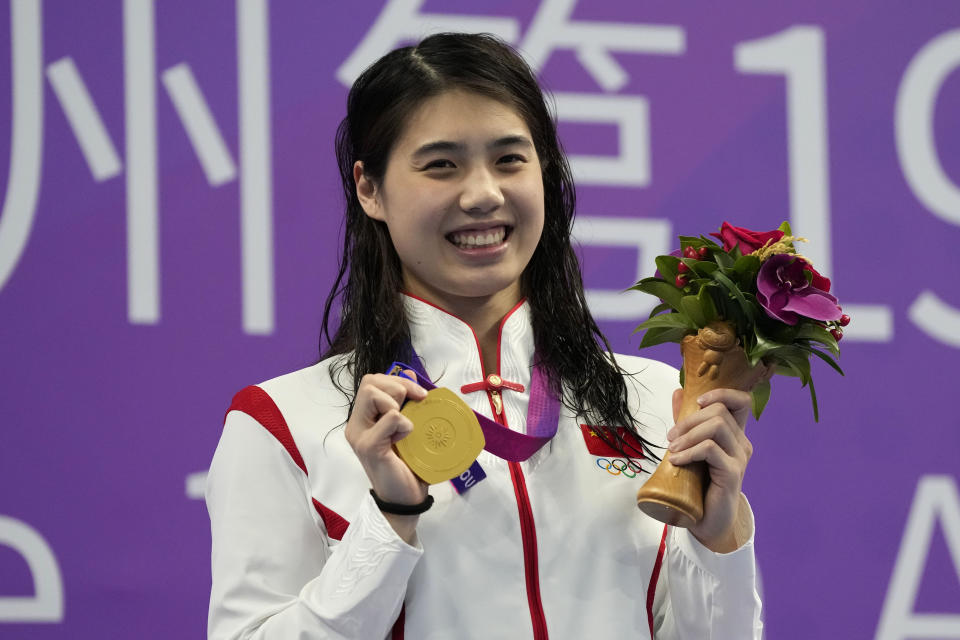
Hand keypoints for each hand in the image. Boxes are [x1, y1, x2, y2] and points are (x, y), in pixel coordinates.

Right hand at [345, 372, 428, 541]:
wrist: (406, 499)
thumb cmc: (408, 464)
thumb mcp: (409, 426)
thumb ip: (405, 401)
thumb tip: (407, 372)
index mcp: (364, 418)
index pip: (371, 381)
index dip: (397, 381)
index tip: (420, 395)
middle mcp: (356, 425)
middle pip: (369, 382)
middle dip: (397, 387)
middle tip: (412, 407)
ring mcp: (360, 435)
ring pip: (372, 394)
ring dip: (396, 404)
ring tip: (405, 424)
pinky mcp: (369, 447)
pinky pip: (389, 419)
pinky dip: (403, 424)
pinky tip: (406, 438)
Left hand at [666, 387, 753, 551]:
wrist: (707, 520)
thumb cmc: (699, 483)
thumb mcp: (691, 446)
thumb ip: (687, 421)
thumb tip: (678, 392)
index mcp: (734, 434)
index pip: (742, 401)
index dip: (722, 394)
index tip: (698, 402)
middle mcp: (741, 443)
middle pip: (720, 411)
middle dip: (689, 419)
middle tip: (671, 437)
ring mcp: (739, 458)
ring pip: (717, 426)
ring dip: (688, 435)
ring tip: (672, 449)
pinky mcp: (732, 473)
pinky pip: (710, 450)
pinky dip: (689, 452)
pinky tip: (676, 461)